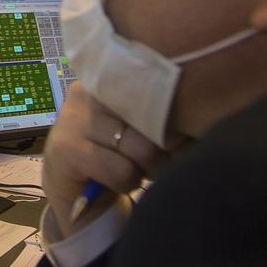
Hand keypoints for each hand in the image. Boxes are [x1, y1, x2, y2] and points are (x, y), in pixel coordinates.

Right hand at [41, 82, 167, 238]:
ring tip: (138, 170)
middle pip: (156, 119)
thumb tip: (201, 120)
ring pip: (142, 148)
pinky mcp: (65, 148)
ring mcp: (73, 116)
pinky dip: (128, 183)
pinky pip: (121, 170)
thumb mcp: (146, 128)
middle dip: (168, 150)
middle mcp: (89, 89)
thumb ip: (168, 116)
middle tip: (159, 162)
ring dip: (149, 169)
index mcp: (112, 75)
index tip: (180, 139)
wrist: (76, 191)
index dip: (179, 121)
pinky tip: (117, 181)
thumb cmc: (121, 154)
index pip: (161, 88)